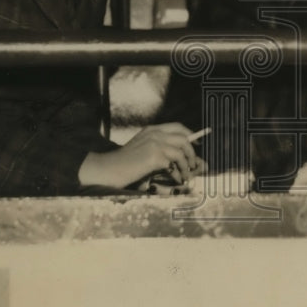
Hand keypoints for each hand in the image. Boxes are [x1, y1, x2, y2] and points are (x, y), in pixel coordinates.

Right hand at [78, 122, 204, 188]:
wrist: (109, 168)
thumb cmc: (124, 162)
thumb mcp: (141, 147)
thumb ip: (158, 145)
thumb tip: (180, 153)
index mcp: (151, 129)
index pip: (178, 126)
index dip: (190, 134)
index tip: (197, 144)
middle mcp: (155, 133)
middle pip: (184, 138)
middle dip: (192, 152)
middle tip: (193, 164)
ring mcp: (155, 144)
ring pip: (182, 151)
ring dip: (187, 165)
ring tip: (186, 175)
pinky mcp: (155, 156)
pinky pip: (174, 165)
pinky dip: (178, 174)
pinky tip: (176, 180)